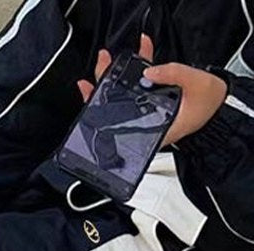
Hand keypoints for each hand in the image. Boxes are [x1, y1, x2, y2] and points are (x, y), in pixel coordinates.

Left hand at [77, 35, 227, 146]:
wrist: (218, 106)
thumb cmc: (209, 104)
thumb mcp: (196, 85)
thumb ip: (173, 75)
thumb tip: (149, 71)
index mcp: (156, 130)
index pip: (123, 125)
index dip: (105, 113)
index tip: (94, 98)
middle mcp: (148, 124)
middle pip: (118, 110)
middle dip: (103, 92)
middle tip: (97, 73)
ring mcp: (148, 113)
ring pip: (124, 98)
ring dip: (115, 79)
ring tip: (107, 62)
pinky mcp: (151, 102)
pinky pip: (137, 88)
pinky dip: (133, 72)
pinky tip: (131, 57)